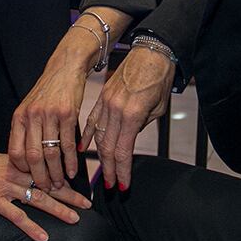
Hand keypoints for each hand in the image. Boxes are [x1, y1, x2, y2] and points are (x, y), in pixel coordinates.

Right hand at [0, 150, 91, 240]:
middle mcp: (15, 174)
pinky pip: (17, 216)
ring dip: (58, 209)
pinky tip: (43, 237)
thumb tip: (27, 174)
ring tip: (75, 219)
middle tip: (87, 203)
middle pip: (48, 183)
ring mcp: (5, 188)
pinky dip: (31, 227)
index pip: (46, 169)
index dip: (64, 177)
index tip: (79, 184)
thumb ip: (13, 167)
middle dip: (70, 194)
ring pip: (38, 198)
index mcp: (17, 163)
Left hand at [8, 28, 94, 190]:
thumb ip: (28, 131)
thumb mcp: (31, 108)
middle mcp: (32, 117)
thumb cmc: (48, 91)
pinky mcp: (67, 114)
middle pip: (32, 157)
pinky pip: (68, 144)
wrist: (65, 68)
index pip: (15, 152)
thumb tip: (29, 160)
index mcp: (19, 117)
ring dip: (57, 173)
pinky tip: (73, 170)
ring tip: (61, 183)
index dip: (22, 170)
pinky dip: (71, 161)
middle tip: (47, 189)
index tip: (30, 179)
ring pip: (51, 153)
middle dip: (40, 178)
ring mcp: (49, 115)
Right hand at [81, 47, 172, 189]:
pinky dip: (87, 137)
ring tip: (103, 173)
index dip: (122, 171)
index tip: (123, 185)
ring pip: (98, 137)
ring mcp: (105, 104)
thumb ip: (142, 126)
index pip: (123, 151)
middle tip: (111, 186)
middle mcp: (115, 110)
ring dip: (100, 158)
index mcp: (132, 115)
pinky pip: (91, 121)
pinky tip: (82, 149)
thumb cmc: (158, 79)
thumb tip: (130, 141)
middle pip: (108, 148)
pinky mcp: (101, 98)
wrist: (150, 54)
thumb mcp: (157, 108)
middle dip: (110, 170)